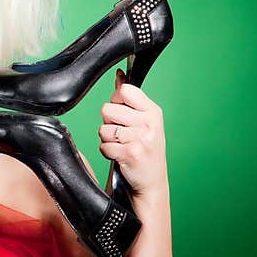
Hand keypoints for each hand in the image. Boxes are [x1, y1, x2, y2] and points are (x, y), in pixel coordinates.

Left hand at [98, 68, 168, 203]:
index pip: (124, 91)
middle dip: (109, 123)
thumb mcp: (144, 121)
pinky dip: (108, 153)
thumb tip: (119, 75)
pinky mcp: (130, 153)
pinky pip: (104, 146)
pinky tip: (120, 156)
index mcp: (153, 111)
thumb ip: (130, 99)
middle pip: (107, 109)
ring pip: (103, 129)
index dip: (116, 101)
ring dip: (107, 140)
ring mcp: (140, 138)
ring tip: (122, 145)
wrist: (152, 182)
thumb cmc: (145, 149)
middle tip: (122, 134)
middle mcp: (149, 123)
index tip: (122, 114)